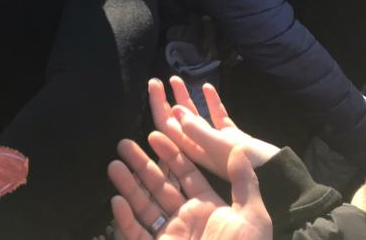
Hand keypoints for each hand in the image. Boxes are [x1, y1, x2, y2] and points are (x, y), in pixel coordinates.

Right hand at [110, 134, 271, 239]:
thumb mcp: (251, 220)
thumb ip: (244, 184)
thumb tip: (240, 150)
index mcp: (209, 208)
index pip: (186, 175)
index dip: (171, 154)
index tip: (155, 135)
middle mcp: (187, 219)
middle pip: (160, 186)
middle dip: (142, 165)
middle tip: (124, 144)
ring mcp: (171, 236)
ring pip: (144, 206)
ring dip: (129, 186)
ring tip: (113, 165)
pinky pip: (135, 234)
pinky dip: (125, 219)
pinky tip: (117, 201)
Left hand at [148, 77, 279, 181]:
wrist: (282, 180)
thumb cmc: (250, 165)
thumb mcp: (221, 148)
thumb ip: (199, 131)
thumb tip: (176, 110)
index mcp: (194, 153)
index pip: (168, 127)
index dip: (159, 106)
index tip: (153, 86)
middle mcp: (202, 149)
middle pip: (178, 122)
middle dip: (167, 100)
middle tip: (156, 80)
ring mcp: (218, 144)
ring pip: (197, 118)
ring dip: (187, 99)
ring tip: (176, 79)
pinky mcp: (234, 140)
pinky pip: (218, 119)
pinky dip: (212, 104)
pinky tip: (207, 88)